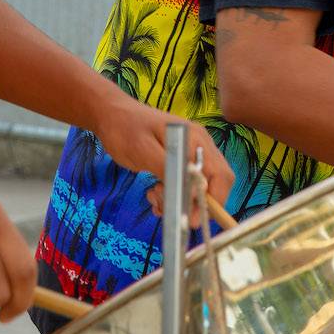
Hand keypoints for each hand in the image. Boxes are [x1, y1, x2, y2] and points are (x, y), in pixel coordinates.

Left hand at [92, 94, 234, 228]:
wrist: (111, 115)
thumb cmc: (126, 129)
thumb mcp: (144, 150)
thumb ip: (169, 169)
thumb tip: (192, 191)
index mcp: (196, 140)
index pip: (221, 176)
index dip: (213, 201)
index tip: (190, 218)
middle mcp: (199, 146)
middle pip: (213, 185)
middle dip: (193, 203)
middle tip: (166, 206)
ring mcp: (190, 154)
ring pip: (197, 189)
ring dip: (178, 200)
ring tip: (154, 195)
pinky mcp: (180, 162)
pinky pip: (185, 186)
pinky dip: (172, 197)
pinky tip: (154, 194)